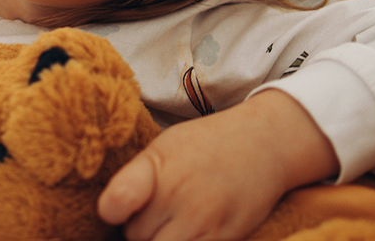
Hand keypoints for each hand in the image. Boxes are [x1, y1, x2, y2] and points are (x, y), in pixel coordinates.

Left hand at [97, 90, 336, 240]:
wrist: (266, 144)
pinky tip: (190, 229)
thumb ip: (134, 180)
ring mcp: (204, 221)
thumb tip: (109, 216)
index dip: (112, 210)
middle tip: (157, 210)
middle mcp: (179, 195)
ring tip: (173, 222)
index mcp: (157, 166)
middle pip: (136, 236)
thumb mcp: (164, 148)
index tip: (114, 211)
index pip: (118, 201)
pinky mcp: (225, 240)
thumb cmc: (206, 145)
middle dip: (140, 228)